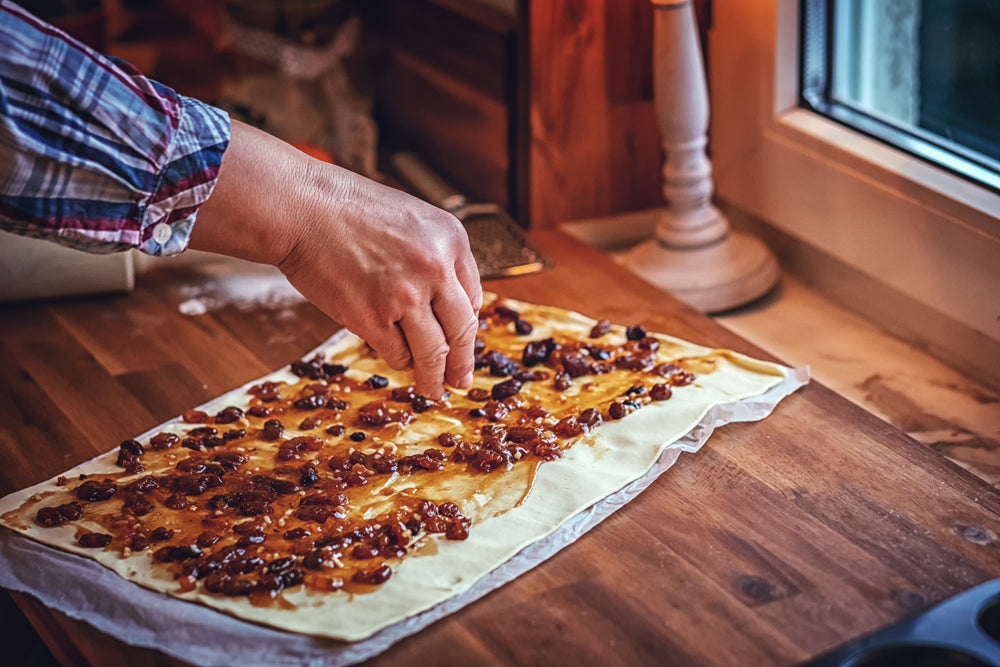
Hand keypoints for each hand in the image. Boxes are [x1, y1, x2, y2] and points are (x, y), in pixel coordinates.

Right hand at [192, 120, 481, 397]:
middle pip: (461, 330)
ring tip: (432, 390)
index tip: (464, 343)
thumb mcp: (410, 220)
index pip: (473, 297)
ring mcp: (406, 295)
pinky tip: (396, 362)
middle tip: (460, 381)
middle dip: (461, 362)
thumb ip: (432, 256)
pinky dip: (398, 360)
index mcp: (451, 239)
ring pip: (433, 352)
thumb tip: (443, 303)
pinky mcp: (373, 318)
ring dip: (433, 377)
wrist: (300, 208)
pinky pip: (397, 353)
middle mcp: (437, 268)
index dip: (467, 326)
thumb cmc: (345, 209)